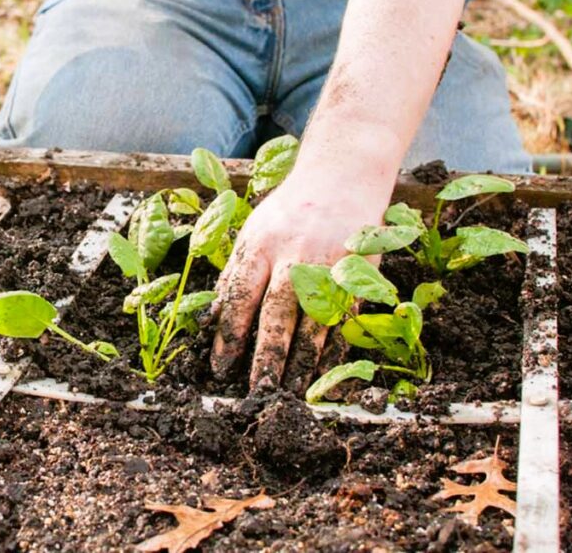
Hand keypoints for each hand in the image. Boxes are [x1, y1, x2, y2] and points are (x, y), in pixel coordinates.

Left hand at [210, 174, 390, 390]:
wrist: (343, 177)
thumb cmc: (289, 212)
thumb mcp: (253, 232)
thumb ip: (236, 274)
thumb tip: (212, 320)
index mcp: (262, 245)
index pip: (241, 296)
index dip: (229, 334)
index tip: (219, 367)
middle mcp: (296, 256)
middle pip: (278, 314)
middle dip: (267, 356)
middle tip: (258, 391)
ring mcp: (331, 267)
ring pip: (315, 324)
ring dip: (301, 363)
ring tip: (289, 394)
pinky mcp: (359, 276)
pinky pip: (344, 321)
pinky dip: (334, 352)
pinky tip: (323, 376)